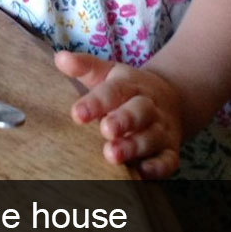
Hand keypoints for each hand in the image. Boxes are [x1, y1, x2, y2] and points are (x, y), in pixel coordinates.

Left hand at [54, 52, 183, 178]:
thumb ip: (84, 67)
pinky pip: (168, 160)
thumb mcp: (106, 73)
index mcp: (130, 85)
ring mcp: (161, 129)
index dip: (96, 102)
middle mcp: (148, 107)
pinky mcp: (170, 150)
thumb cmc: (125, 89)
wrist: (168, 99)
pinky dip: (158, 167)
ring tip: (113, 155)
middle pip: (139, 111)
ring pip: (151, 137)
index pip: (114, 91)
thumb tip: (60, 58)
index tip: (77, 114)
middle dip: (123, 121)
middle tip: (105, 130)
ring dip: (134, 146)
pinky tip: (142, 173)